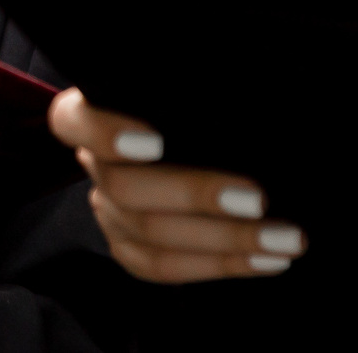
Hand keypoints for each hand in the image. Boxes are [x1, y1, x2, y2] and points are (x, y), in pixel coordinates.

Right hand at [48, 89, 304, 281]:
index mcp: (92, 110)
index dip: (105, 134)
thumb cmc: (198, 104)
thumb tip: (249, 104)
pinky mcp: (127, 248)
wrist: (201, 143)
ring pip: (150, 236)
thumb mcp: (187, 89)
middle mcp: (93, 163)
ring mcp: (107, 210)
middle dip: (196, 196)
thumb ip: (197, 94)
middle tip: (259, 199)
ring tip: (285, 239)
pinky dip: (221, 266)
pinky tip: (268, 261)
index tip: (157, 142)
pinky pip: (165, 268)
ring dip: (227, 241)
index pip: (72, 121)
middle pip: (125, 188)